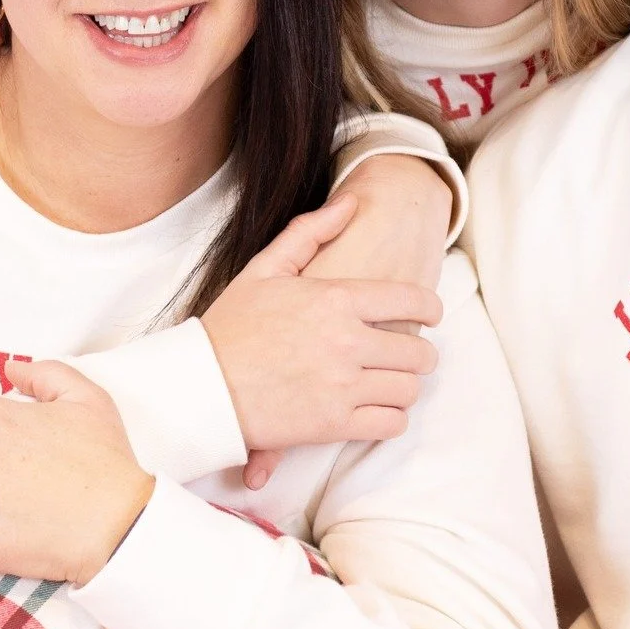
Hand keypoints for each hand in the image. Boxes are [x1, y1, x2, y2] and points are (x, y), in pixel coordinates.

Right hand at [202, 194, 440, 466]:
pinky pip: (390, 423)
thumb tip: (349, 203)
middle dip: (420, 352)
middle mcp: (347, 342)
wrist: (199, 386)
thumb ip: (310, 232)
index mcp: (335, 300)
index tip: (430, 314)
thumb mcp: (264, 267)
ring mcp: (343, 386)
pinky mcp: (334, 425)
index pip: (411, 301)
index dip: (429, 308)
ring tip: (392, 380)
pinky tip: (376, 408)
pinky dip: (390, 417)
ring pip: (408, 389)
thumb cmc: (230, 325)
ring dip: (405, 385)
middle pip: (418, 351)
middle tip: (410, 353)